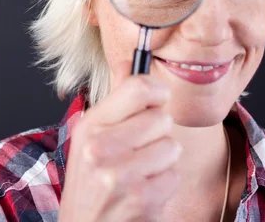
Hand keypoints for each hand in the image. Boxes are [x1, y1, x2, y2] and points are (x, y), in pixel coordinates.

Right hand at [58, 63, 180, 220]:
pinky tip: (143, 192)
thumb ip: (115, 104)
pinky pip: (175, 176)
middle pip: (161, 117)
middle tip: (140, 148)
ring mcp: (120, 174)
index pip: (138, 87)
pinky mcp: (141, 199)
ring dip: (163, 162)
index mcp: (90, 125)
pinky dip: (164, 185)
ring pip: (172, 147)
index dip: (156, 91)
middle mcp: (100, 147)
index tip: (156, 100)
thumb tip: (132, 65)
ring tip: (141, 172)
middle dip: (158, 133)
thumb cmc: (90, 182)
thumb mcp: (90, 139)